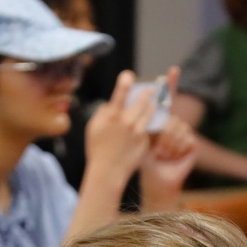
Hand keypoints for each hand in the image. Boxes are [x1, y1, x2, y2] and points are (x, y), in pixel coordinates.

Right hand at [84, 70, 154, 187]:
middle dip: (147, 92)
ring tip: (153, 101)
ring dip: (152, 105)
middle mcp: (127, 122)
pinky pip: (150, 126)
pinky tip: (151, 120)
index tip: (129, 75)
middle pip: (142, 101)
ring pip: (150, 112)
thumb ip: (103, 112)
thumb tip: (112, 103)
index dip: (125, 81)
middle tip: (151, 87)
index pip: (120, 93)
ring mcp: (138, 132)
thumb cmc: (97, 149)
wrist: (108, 172)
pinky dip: (150, 122)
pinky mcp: (145, 141)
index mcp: (112, 116)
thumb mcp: (93, 127)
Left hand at [140, 69, 198, 207]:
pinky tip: (173, 158)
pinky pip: (186, 138)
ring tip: (163, 156)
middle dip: (161, 134)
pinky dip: (177, 150)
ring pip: (178, 128)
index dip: (171, 84)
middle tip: (156, 149)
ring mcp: (184, 134)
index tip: (173, 69)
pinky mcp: (192, 145)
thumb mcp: (138, 137)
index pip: (167, 99)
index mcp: (161, 120)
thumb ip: (138, 120)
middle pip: (171, 116)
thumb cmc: (143, 160)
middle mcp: (174, 124)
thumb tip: (133, 100)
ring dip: (168, 144)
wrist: (155, 180)